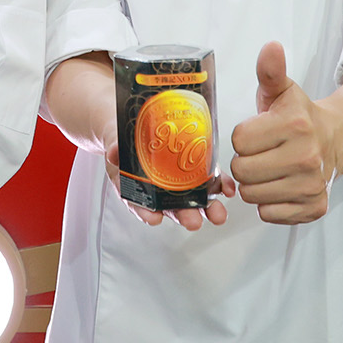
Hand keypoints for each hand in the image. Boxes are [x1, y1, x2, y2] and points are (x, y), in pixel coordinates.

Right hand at [103, 125, 233, 230]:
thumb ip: (115, 146)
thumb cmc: (126, 137)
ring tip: (218, 214)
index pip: (141, 205)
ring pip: (195, 200)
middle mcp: (161, 190)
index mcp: (138, 187)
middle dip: (185, 216)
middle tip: (192, 222)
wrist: (138, 121)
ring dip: (208, 208)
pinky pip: (211, 181)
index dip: (147, 213)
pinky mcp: (198, 169)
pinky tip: (228, 189)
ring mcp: (182, 182)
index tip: (153, 218)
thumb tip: (114, 152)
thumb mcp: (115, 140)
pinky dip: (221, 186)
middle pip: (173, 208)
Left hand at [228, 42, 339, 223]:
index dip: (243, 137)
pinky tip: (280, 185)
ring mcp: (311, 185)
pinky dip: (270, 203)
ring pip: (252, 195)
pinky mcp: (314, 207)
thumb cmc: (301, 116)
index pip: (239, 141)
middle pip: (242, 171)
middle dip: (245, 162)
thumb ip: (270, 70)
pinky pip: (269, 214)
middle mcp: (306, 157)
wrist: (338, 138)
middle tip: (261, 153)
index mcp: (295, 125)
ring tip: (270, 168)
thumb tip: (271, 47)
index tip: (256, 133)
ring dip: (255, 184)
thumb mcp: (283, 89)